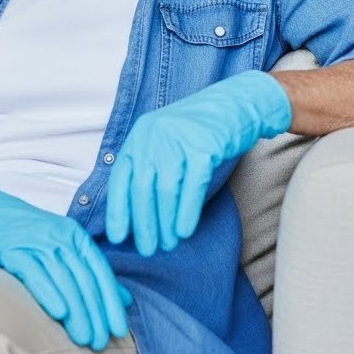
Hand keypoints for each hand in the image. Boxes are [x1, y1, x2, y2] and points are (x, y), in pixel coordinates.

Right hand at [0, 186, 130, 349]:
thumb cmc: (30, 238)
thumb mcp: (64, 249)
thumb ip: (92, 273)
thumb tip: (124, 300)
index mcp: (77, 236)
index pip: (101, 271)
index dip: (111, 301)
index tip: (118, 329)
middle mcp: (61, 236)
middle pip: (84, 278)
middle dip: (95, 313)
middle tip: (100, 342)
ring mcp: (38, 242)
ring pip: (64, 280)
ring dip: (76, 311)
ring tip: (84, 339)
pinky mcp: (14, 250)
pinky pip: (35, 274)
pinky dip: (49, 293)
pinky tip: (59, 313)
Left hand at [105, 71, 291, 256]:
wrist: (236, 104)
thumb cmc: (199, 131)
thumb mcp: (166, 142)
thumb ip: (150, 169)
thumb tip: (135, 215)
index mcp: (140, 134)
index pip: (121, 177)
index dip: (118, 210)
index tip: (119, 237)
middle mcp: (155, 134)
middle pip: (142, 188)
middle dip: (144, 223)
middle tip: (148, 249)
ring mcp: (179, 138)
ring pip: (166, 190)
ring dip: (165, 223)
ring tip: (168, 244)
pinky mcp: (204, 146)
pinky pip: (192, 187)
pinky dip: (187, 213)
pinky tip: (185, 231)